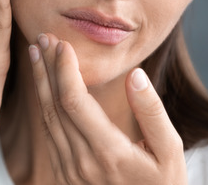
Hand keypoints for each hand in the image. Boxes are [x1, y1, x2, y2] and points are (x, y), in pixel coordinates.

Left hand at [29, 34, 185, 183]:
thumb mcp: (171, 151)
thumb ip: (152, 112)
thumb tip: (135, 75)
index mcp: (108, 152)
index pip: (74, 101)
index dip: (64, 69)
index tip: (63, 43)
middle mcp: (82, 162)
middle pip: (54, 105)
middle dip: (46, 67)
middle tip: (43, 37)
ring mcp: (69, 171)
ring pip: (46, 118)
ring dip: (40, 83)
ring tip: (36, 53)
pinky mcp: (64, 175)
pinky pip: (48, 133)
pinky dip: (43, 104)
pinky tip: (44, 85)